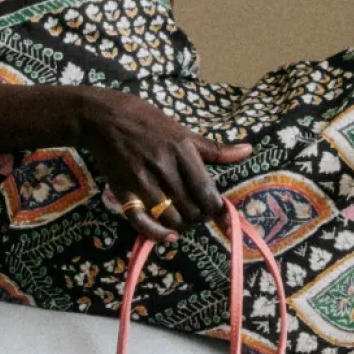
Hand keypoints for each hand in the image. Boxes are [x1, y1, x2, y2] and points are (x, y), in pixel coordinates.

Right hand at [72, 86, 251, 242]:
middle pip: (191, 209)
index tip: (215, 211)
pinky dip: (156, 234)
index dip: (215, 209)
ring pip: (170, 218)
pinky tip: (167, 236)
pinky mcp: (123, 190)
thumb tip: (248, 151)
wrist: (105, 117)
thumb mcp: (184, 131)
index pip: (207, 192)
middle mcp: (165, 167)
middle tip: (196, 213)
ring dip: (180, 225)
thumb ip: (215, 149)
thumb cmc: (148, 121)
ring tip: (181, 219)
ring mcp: (142, 180)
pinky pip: (141, 220)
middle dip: (198, 217)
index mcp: (183, 151)